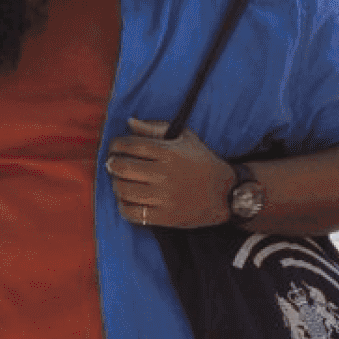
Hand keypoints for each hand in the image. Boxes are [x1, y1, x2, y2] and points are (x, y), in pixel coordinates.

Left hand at [106, 118, 234, 228]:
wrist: (226, 194)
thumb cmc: (203, 162)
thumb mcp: (185, 138)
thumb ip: (155, 128)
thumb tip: (129, 121)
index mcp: (169, 152)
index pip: (131, 145)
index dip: (116, 145)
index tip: (115, 147)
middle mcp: (165, 174)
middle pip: (122, 167)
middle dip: (112, 165)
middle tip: (112, 165)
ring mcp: (165, 197)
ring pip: (124, 190)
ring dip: (116, 185)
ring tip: (120, 182)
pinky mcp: (165, 217)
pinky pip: (132, 213)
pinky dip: (123, 206)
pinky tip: (127, 201)